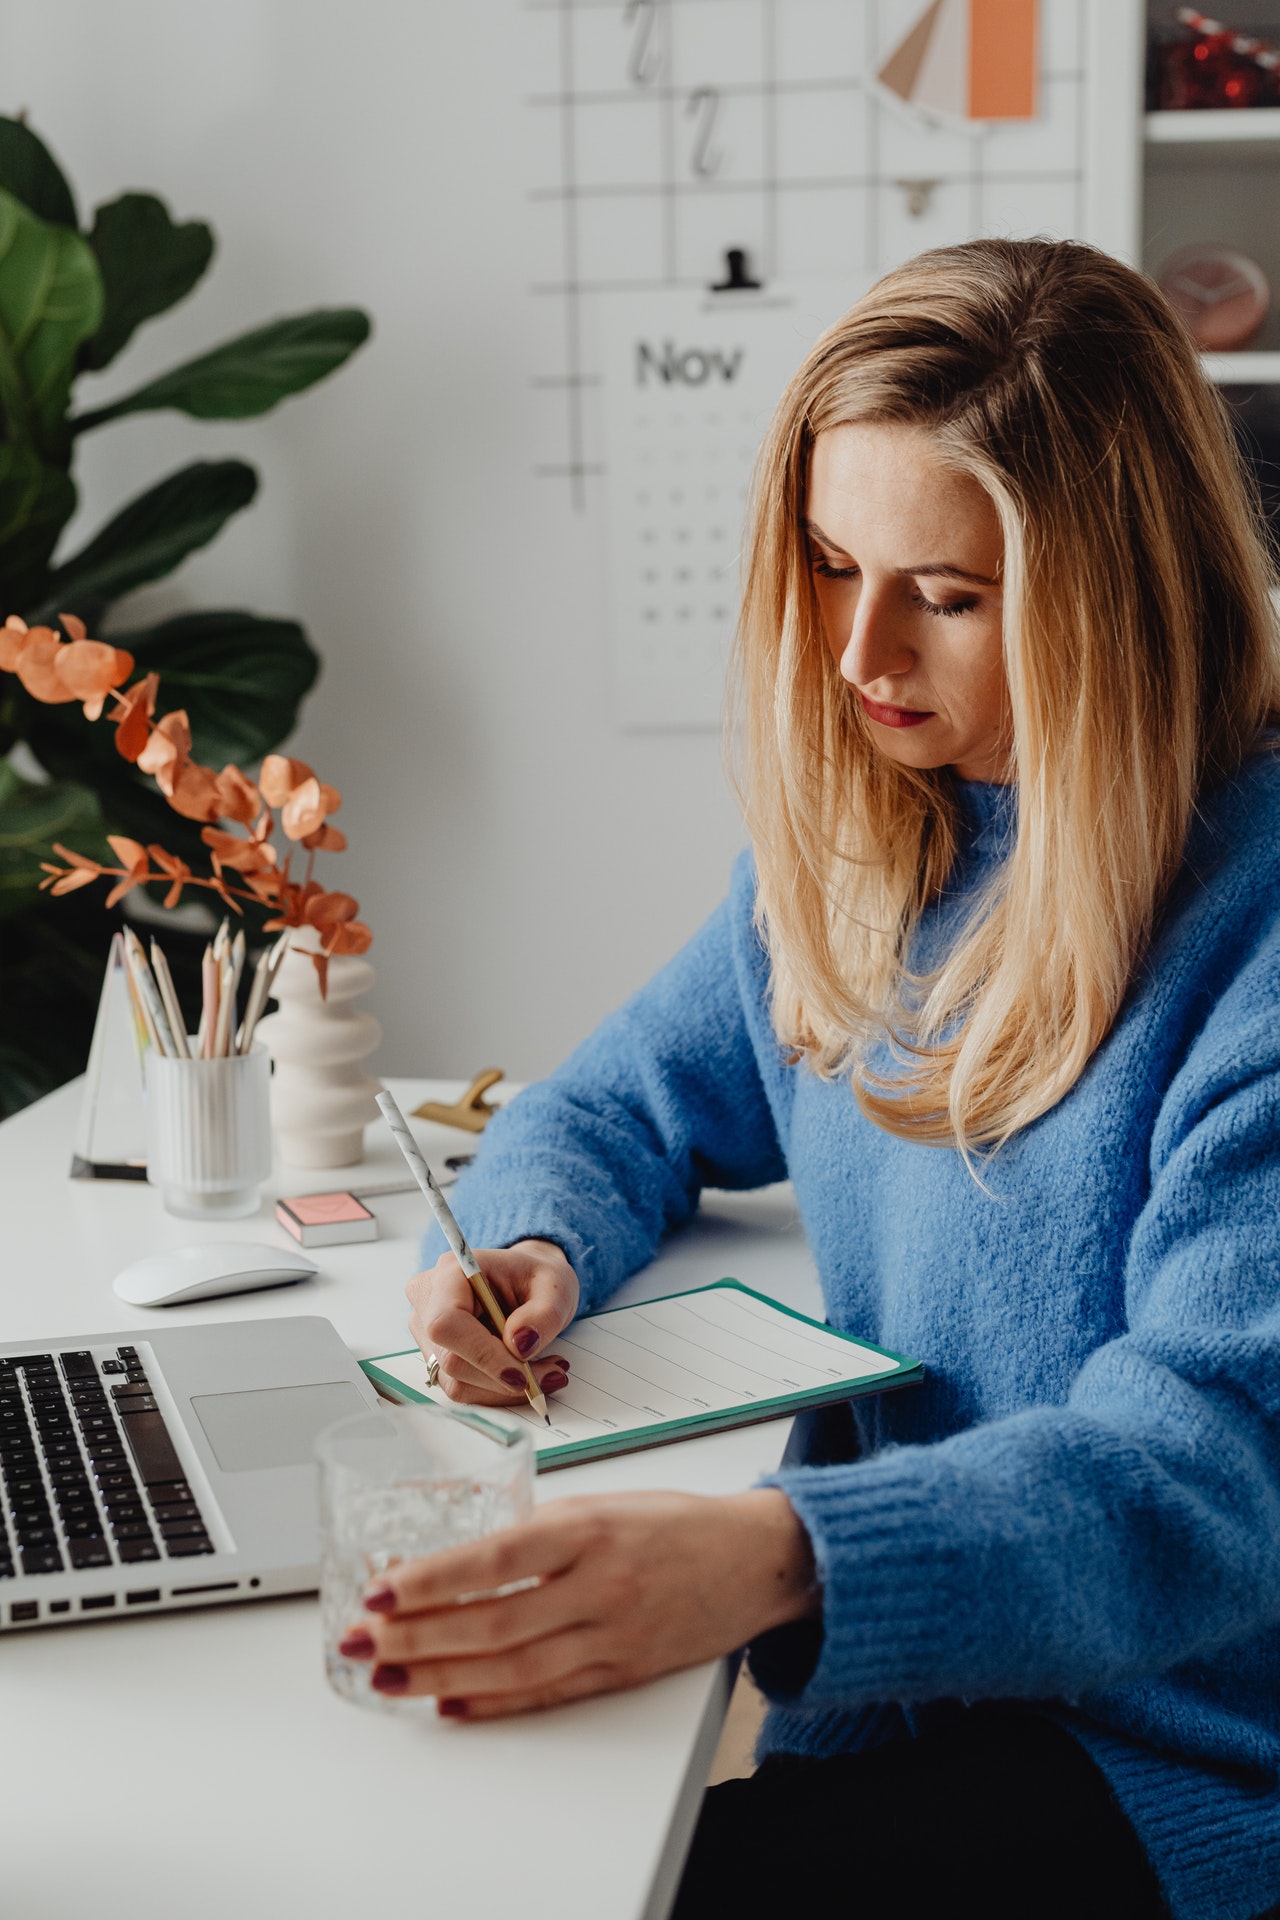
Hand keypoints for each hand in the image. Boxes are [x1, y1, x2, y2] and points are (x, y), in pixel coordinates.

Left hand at [338, 1487, 817, 1718]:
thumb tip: (457, 1558)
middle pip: (493, 1623)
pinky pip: (547, 1693)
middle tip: (362, 1642)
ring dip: (441, 1677)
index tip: (381, 1590)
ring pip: (512, 1667)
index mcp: (588, 1529)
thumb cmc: (674, 1523)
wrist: (756, 1559)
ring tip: (390, 1678)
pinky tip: (451, 1704)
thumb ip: (537, 1531)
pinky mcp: (622, 1672)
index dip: (432, 1580)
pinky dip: (494, 1702)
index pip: (495, 1559)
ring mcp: (611, 1635)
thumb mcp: (603, 1505)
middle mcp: (598, 1585)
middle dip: (416, 1637)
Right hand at [406, 1237, 578, 1406]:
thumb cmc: (537, 1277)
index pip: (447, 1323)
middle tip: (553, 1374)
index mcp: (451, 1272)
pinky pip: (463, 1386)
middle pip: (451, 1360)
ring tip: (548, 1372)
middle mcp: (428, 1301)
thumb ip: (544, 1314)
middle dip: (503, 1377)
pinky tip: (528, 1374)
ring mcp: (427, 1332)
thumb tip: (520, 1346)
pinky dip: (498, 1389)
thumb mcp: (557, 1286)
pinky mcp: (436, 1356)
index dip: (482, 1355)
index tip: (522, 1376)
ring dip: (505, 1388)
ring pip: (457, 1381)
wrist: (528, 1282)